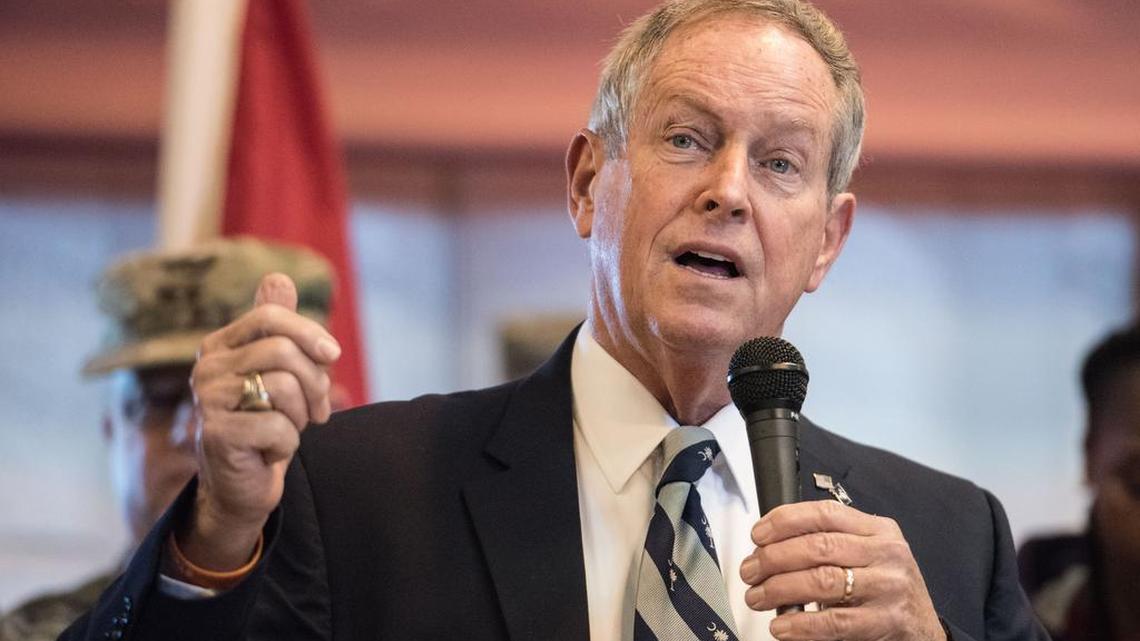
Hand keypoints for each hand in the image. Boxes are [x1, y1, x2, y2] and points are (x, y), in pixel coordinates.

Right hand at [178, 273, 340, 570]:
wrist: (241, 486)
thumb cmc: (265, 423)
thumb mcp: (278, 371)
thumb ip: (278, 328)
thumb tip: (278, 277)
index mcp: (221, 345)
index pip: (270, 316)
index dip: (310, 333)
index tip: (332, 357)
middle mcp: (207, 368)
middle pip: (283, 351)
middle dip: (314, 382)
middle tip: (317, 410)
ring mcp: (208, 401)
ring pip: (284, 387)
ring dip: (301, 415)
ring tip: (290, 429)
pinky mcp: (216, 435)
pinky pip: (279, 427)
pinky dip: (288, 444)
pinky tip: (270, 451)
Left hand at [739, 500, 944, 640]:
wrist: (922, 629)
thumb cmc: (885, 587)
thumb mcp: (867, 553)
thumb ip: (830, 542)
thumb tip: (770, 544)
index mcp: (879, 530)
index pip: (825, 513)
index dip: (785, 520)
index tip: (758, 534)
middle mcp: (886, 554)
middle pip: (818, 547)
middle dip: (773, 558)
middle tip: (750, 571)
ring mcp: (888, 588)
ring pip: (821, 581)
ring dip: (779, 590)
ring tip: (758, 596)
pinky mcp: (885, 622)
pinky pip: (834, 622)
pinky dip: (801, 625)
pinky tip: (782, 626)